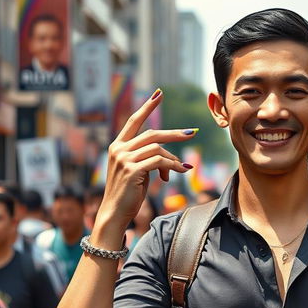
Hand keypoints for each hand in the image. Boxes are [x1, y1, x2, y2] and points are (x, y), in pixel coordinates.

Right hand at [97, 89, 196, 229]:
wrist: (115, 213)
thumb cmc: (128, 195)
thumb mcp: (138, 172)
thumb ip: (148, 160)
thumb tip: (170, 160)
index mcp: (118, 146)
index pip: (134, 121)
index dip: (147, 108)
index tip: (158, 94)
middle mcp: (119, 149)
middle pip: (152, 134)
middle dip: (174, 134)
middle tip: (192, 133)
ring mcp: (124, 159)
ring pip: (158, 148)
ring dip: (174, 159)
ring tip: (183, 169)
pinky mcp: (132, 169)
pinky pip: (159, 161)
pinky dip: (173, 166)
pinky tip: (180, 171)